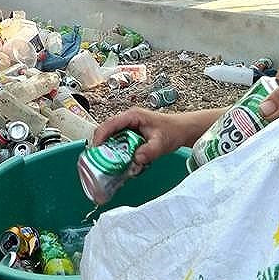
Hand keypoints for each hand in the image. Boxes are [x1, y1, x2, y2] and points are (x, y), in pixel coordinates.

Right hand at [93, 108, 216, 166]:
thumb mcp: (161, 143)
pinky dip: (116, 151)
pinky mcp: (130, 134)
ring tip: (107, 163)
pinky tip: (119, 162)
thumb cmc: (172, 131)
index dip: (100, 136)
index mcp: (132, 116)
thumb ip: (149, 151)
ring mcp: (128, 126)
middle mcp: (127, 120)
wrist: (182, 130)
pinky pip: (118, 142)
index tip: (95, 150)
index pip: (110, 124)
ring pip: (111, 137)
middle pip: (106, 131)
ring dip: (108, 150)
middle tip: (98, 161)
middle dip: (101, 146)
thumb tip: (136, 159)